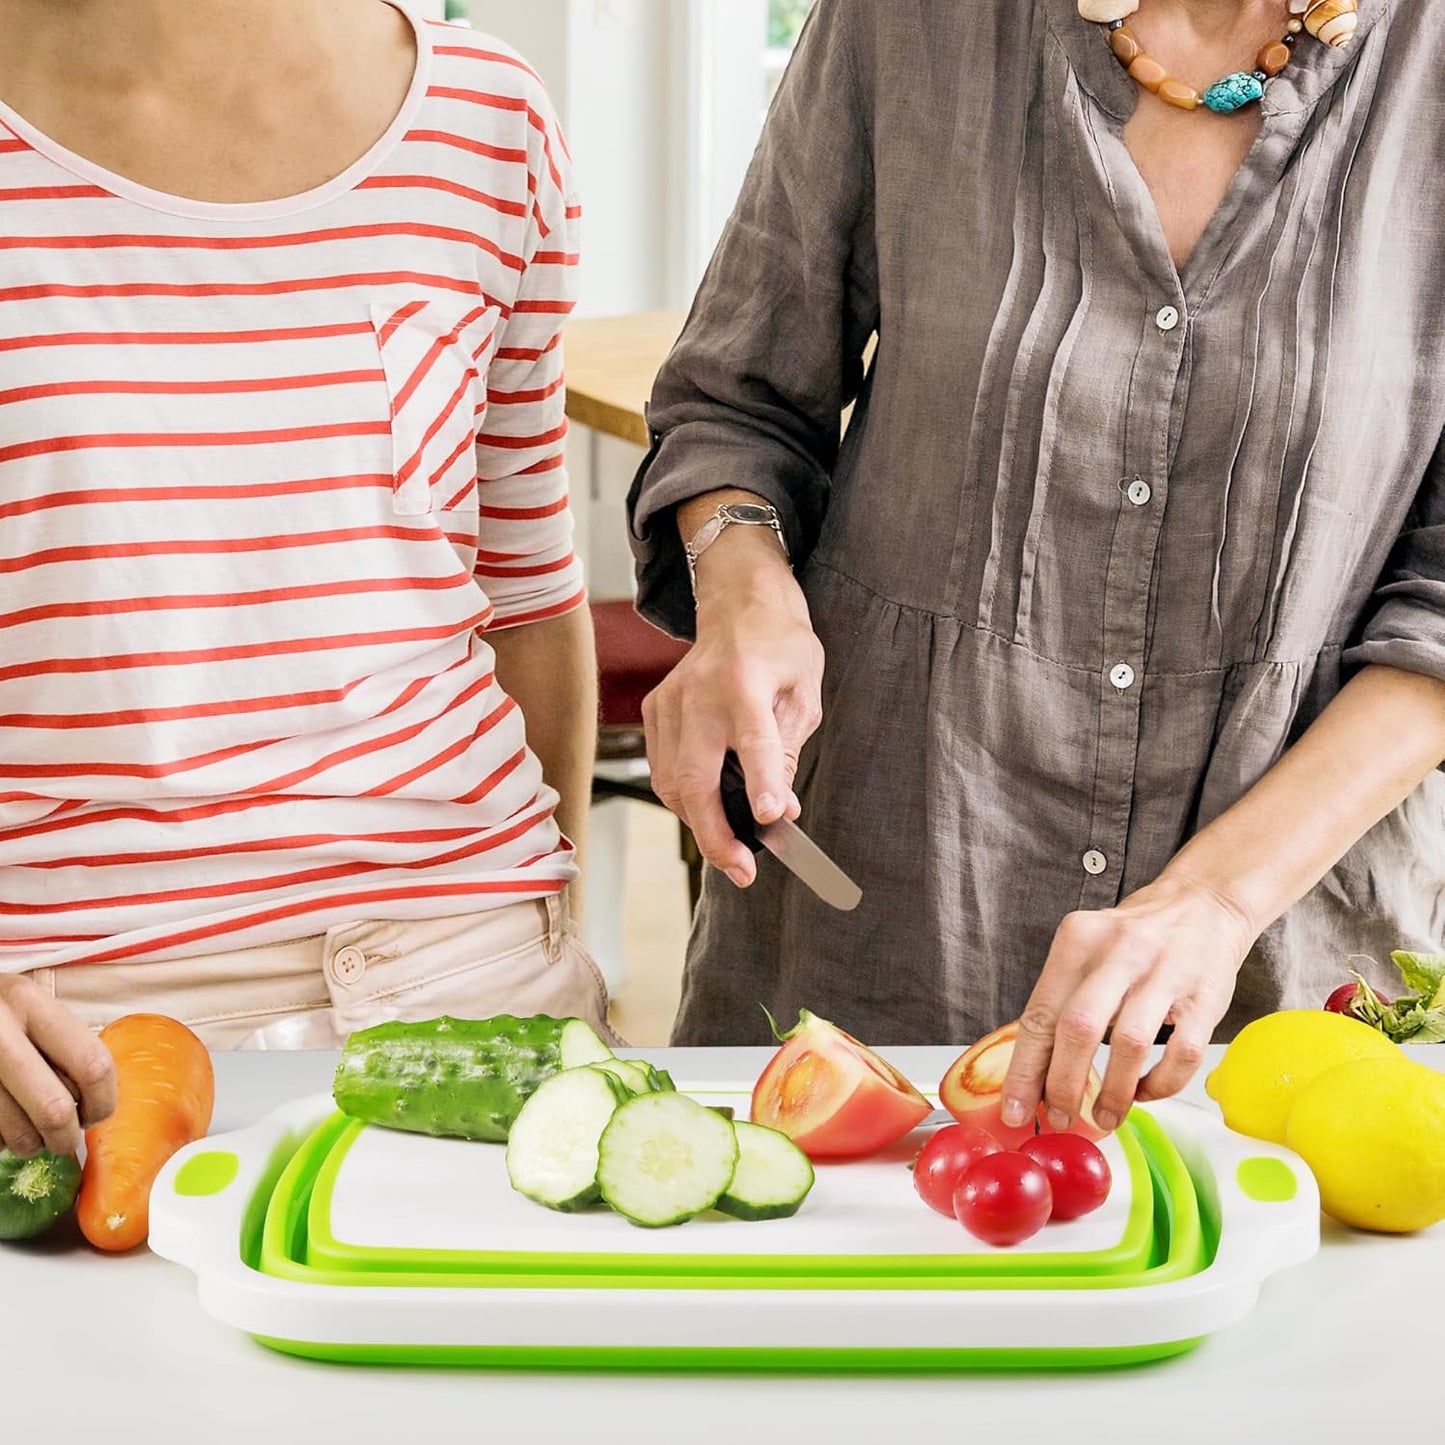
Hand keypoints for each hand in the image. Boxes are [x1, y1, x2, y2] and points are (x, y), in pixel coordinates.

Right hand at [0, 976, 115, 1157]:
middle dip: (66, 1136)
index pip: (91, 1065)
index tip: (97, 1112)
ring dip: (32, 1142)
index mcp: (30, 1004)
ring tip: (31, 1131)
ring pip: (19, 1133)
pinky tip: (3, 1121)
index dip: (102, 1101)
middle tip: (65, 1138)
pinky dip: (3, 1140)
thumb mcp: (30, 1008)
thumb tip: (99, 1097)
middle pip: (55, 1109)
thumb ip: (64, 1041)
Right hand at [643, 530, 823, 886]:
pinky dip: (684, 798)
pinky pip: (663, 770)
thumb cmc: (780, 649)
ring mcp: (669, 702)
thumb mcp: (804, 695)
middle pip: (695, 779)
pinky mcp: (654, 709)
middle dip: (716, 834)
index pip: (754, 743)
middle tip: (741, 871)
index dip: (762, 784)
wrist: (740, 605)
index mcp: (746, 683)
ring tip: (730, 846)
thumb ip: (787, 752)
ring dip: (700, 823)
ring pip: (671, 784)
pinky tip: (709, 808)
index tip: (771, 821)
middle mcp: (699, 693)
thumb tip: (777, 811)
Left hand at [999, 874, 1255, 1134]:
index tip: (1016, 1110)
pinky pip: (1181, 1054)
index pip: (1040, 1014)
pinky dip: (1160, 1084)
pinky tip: (1144, 1092)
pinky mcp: (1206, 996)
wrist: (1203, 905)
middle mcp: (1118, 951)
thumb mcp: (1086, 951)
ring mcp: (1165, 972)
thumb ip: (1061, 1002)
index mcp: (1078, 940)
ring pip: (1129, 1044)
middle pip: (1078, 1028)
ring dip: (1113, 1092)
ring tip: (1104, 1117)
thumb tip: (1032, 1074)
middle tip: (1058, 1118)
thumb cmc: (1133, 940)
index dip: (1025, 1070)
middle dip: (1063, 1085)